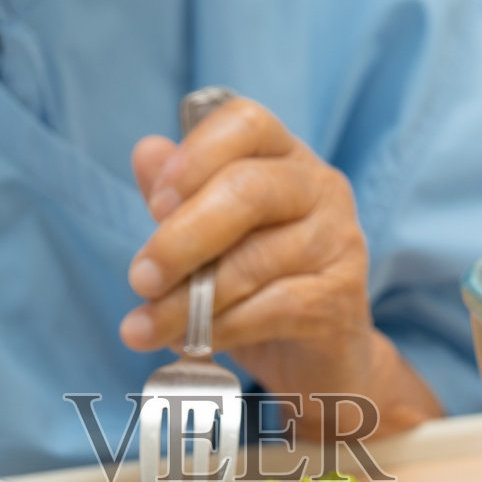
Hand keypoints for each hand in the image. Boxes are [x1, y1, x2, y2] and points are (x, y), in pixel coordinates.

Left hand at [123, 97, 439, 437]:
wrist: (317, 358)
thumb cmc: (257, 285)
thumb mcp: (211, 239)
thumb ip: (179, 196)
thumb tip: (146, 152)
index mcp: (284, 156)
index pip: (245, 123)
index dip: (195, 156)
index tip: (155, 204)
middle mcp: (320, 187)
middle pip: (247, 190)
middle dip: (181, 238)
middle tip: (139, 279)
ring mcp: (338, 241)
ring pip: (252, 261)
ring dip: (187, 301)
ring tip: (144, 328)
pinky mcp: (341, 298)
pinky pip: (271, 309)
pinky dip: (220, 329)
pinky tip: (191, 344)